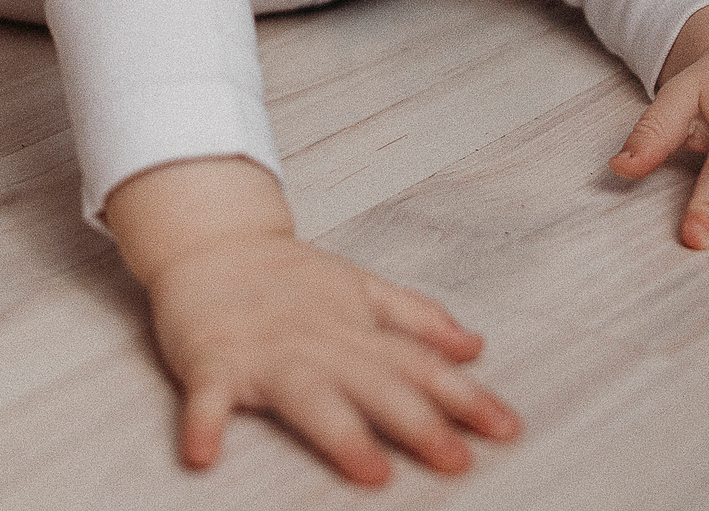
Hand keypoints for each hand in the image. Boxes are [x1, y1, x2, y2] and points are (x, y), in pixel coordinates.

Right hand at [108, 158, 518, 484]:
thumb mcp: (359, 288)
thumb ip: (416, 319)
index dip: (464, 397)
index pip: (419, 365)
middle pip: (374, 385)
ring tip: (369, 468)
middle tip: (457, 459)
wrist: (208, 240)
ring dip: (338, 432)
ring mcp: (266, 353)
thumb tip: (475, 346)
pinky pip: (207, 398)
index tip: (506, 428)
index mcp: (354, 331)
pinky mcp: (212, 361)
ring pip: (307, 396)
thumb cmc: (284, 277)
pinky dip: (203, 424)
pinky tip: (203, 455)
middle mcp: (318, 344)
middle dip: (417, 422)